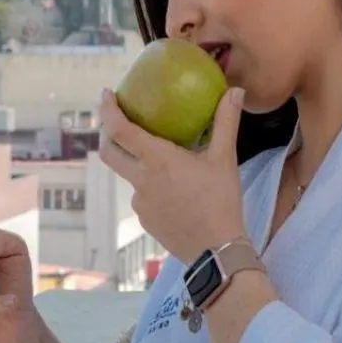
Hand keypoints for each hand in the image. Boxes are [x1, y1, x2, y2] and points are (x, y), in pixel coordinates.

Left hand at [98, 85, 246, 264]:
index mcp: (157, 160)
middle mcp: (141, 180)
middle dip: (107, 134)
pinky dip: (151, 187)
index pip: (120, 130)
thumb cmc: (221, 201)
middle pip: (109, 153)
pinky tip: (173, 190)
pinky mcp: (145, 220)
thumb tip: (235, 91)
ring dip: (137, 163)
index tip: (106, 94)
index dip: (108, 110)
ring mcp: (140, 203)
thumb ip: (226, 122)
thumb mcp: (225, 159)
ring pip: (129, 176)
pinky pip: (142, 196)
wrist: (216, 250)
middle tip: (117, 122)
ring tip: (163, 162)